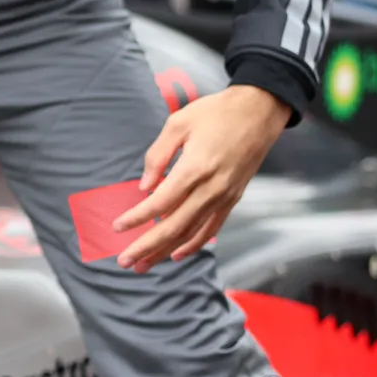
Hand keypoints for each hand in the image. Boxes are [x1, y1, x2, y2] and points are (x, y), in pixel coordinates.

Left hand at [112, 84, 291, 271]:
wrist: (258, 112)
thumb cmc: (215, 112)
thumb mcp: (178, 122)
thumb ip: (158, 155)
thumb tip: (144, 187)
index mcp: (195, 167)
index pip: (160, 202)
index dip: (137, 218)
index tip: (117, 227)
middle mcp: (211, 188)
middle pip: (174, 226)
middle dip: (147, 246)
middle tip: (124, 260)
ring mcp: (225, 197)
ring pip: (191, 233)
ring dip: (165, 251)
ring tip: (143, 264)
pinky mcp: (233, 199)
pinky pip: (211, 228)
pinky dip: (193, 244)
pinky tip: (176, 254)